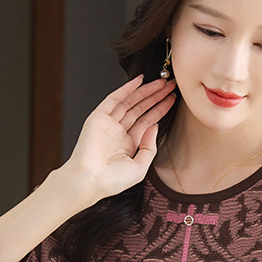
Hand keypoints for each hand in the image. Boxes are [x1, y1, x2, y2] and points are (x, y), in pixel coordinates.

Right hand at [61, 74, 176, 204]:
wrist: (90, 181)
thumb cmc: (112, 180)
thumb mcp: (140, 167)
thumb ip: (150, 147)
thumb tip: (154, 127)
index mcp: (128, 144)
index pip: (147, 121)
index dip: (160, 109)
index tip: (171, 99)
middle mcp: (118, 132)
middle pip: (140, 109)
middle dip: (156, 96)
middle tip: (170, 85)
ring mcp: (108, 124)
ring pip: (130, 102)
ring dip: (146, 91)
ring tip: (161, 82)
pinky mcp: (98, 118)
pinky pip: (114, 99)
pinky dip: (126, 89)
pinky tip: (139, 81)